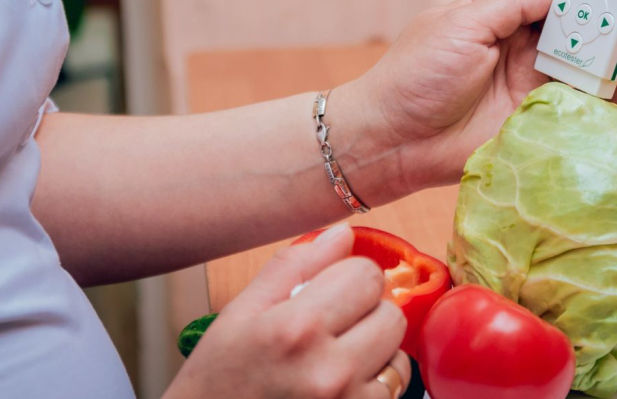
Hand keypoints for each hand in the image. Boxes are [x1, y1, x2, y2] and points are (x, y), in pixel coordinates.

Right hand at [164, 225, 409, 398]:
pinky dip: (374, 383)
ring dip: (374, 350)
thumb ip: (294, 265)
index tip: (327, 293)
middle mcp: (329, 369)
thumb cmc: (219, 379)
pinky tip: (339, 386)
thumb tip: (343, 233)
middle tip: (330, 328)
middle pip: (391, 313)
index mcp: (296, 328)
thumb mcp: (241, 312)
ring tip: (332, 360)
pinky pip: (394, 389)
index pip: (367, 274)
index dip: (348, 277)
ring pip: (397, 351)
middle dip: (365, 313)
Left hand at [331, 0, 616, 201]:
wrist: (394, 140)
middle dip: (614, 6)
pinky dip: (612, 91)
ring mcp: (531, 82)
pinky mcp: (538, 119)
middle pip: (578, 20)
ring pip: (586, 59)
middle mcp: (519, 44)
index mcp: (498, 12)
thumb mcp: (462, 22)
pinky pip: (584, 103)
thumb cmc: (418, 74)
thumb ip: (514, 3)